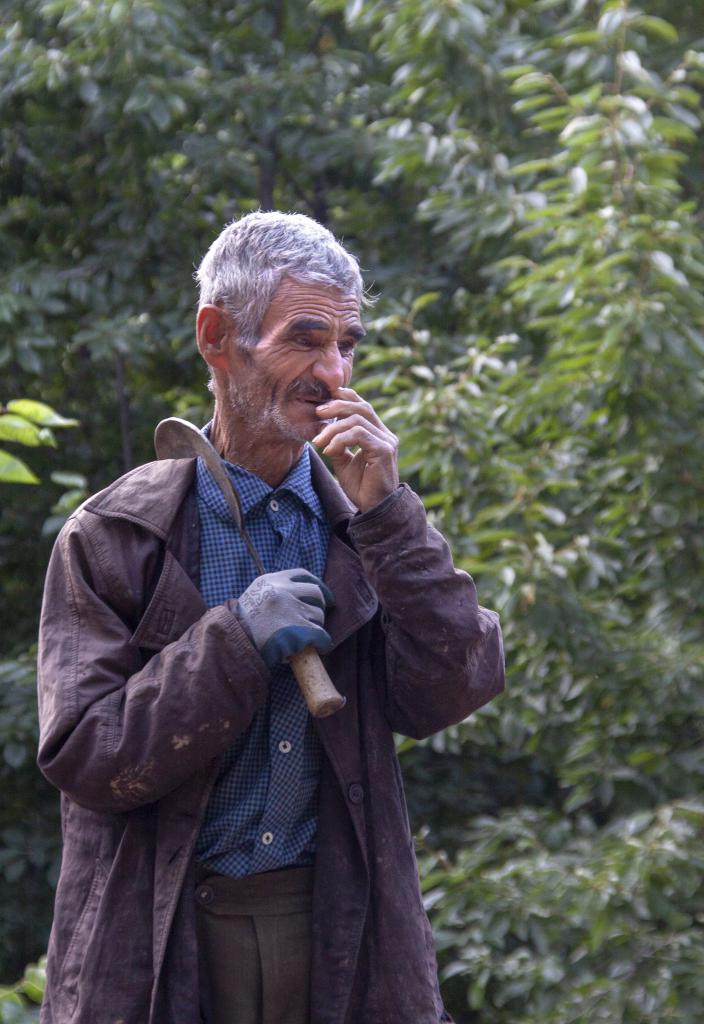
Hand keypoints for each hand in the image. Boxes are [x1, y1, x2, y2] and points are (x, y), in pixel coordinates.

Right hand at [236, 569, 334, 670]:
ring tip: (305, 636)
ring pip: (318, 614)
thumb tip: (297, 594)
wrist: (232, 644)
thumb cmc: (241, 625)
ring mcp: (291, 609)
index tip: (323, 594)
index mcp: (271, 580)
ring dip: (316, 625)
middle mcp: (282, 590)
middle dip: (320, 605)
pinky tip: (318, 647)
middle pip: (315, 592)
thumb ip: (272, 591)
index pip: (302, 574)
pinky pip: (321, 634)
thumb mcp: (253, 597)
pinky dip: (322, 642)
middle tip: (317, 617)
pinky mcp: (298, 630)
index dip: (316, 584)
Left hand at [312, 387, 399, 512]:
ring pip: (357, 420)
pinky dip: (340, 439)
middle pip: (361, 407)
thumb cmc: (361, 487)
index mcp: (378, 434)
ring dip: (333, 428)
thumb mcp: (344, 462)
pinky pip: (359, 434)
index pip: (363, 406)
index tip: (323, 402)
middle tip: (317, 413)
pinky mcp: (384, 450)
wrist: (374, 508)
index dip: (345, 397)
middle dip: (336, 406)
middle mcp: (385, 435)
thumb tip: (323, 428)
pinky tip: (329, 450)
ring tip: (318, 441)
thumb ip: (337, 444)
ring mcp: (387, 442)